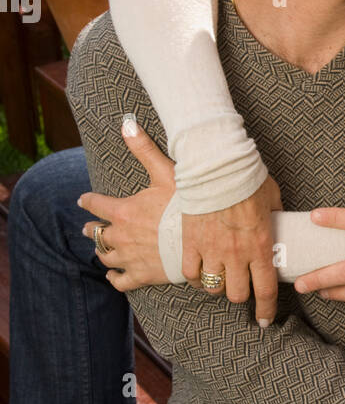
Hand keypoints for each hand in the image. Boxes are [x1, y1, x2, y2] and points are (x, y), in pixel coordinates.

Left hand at [79, 118, 176, 290]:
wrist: (202, 243)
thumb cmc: (185, 206)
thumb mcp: (166, 173)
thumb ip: (144, 149)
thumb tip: (127, 122)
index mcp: (122, 211)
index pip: (95, 204)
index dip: (87, 201)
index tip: (83, 200)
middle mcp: (120, 236)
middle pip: (95, 233)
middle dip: (92, 229)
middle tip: (89, 228)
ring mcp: (129, 257)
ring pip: (104, 256)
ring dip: (101, 251)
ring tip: (101, 249)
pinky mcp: (141, 275)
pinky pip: (119, 280)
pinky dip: (113, 278)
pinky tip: (113, 276)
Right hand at [180, 176, 283, 324]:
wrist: (217, 165)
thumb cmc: (248, 178)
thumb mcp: (273, 198)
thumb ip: (276, 218)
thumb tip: (279, 223)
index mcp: (261, 246)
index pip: (265, 290)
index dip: (266, 310)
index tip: (264, 319)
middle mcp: (237, 254)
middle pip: (237, 294)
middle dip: (241, 294)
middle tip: (240, 285)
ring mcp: (212, 250)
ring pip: (214, 288)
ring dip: (218, 286)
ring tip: (220, 277)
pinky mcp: (191, 243)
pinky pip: (190, 273)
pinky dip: (196, 278)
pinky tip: (200, 272)